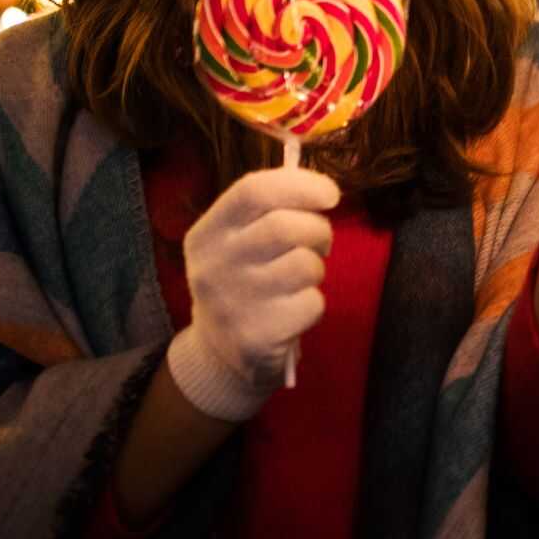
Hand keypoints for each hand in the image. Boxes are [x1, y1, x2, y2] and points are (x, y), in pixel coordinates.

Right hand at [165, 167, 336, 421]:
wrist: (220, 353)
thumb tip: (323, 190)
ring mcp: (232, 304)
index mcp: (207, 234)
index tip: (331, 194)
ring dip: (317, 268)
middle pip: (285, 227)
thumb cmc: (244, 280)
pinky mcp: (256, 337)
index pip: (253, 191)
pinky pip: (312, 303)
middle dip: (319, 229)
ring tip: (302, 278)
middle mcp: (213, 266)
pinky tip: (294, 309)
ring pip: (305, 264)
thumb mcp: (238, 242)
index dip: (300, 185)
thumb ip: (270, 210)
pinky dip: (314, 303)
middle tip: (321, 242)